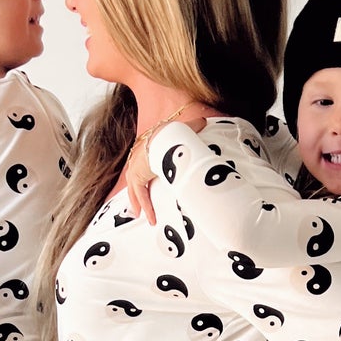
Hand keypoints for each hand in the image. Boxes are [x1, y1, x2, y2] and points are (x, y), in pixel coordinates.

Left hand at [125, 106, 210, 223]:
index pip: (144, 164)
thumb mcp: (183, 131)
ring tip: (146, 218)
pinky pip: (141, 195)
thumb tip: (204, 121)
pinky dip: (146, 207)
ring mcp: (135, 169)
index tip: (149, 182)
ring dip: (140, 204)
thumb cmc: (172, 133)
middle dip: (138, 194)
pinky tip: (150, 219)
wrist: (163, 137)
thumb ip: (193, 127)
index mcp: (147, 149)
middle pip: (137, 180)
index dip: (146, 174)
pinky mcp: (137, 177)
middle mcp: (138, 160)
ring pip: (136, 190)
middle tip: (142, 207)